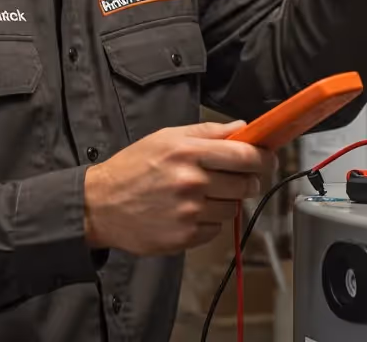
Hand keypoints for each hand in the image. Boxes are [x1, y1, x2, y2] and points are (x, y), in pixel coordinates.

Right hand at [82, 121, 276, 255]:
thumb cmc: (132, 168)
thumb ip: (207, 131)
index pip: (244, 156)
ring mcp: (189, 213)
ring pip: (233, 208)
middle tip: (234, 176)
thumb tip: (241, 129)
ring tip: (202, 194)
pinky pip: (216, 229)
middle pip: (246, 184)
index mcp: (187, 153)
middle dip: (246, 180)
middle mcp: (191, 183)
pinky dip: (209, 221)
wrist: (99, 206)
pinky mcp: (185, 237)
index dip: (263, 157)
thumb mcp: (165, 137)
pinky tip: (189, 211)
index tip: (267, 158)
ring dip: (226, 201)